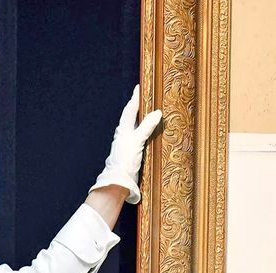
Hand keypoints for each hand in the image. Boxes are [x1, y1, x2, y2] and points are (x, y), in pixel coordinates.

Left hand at [90, 85, 161, 204]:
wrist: (119, 181)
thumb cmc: (125, 160)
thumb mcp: (137, 141)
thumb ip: (146, 127)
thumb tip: (157, 112)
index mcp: (123, 130)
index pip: (130, 110)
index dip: (135, 98)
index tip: (139, 87)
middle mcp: (123, 135)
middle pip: (130, 117)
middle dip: (136, 107)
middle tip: (143, 97)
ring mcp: (126, 144)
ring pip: (133, 126)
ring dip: (139, 119)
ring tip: (146, 112)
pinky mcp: (130, 152)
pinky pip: (137, 137)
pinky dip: (142, 131)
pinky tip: (147, 134)